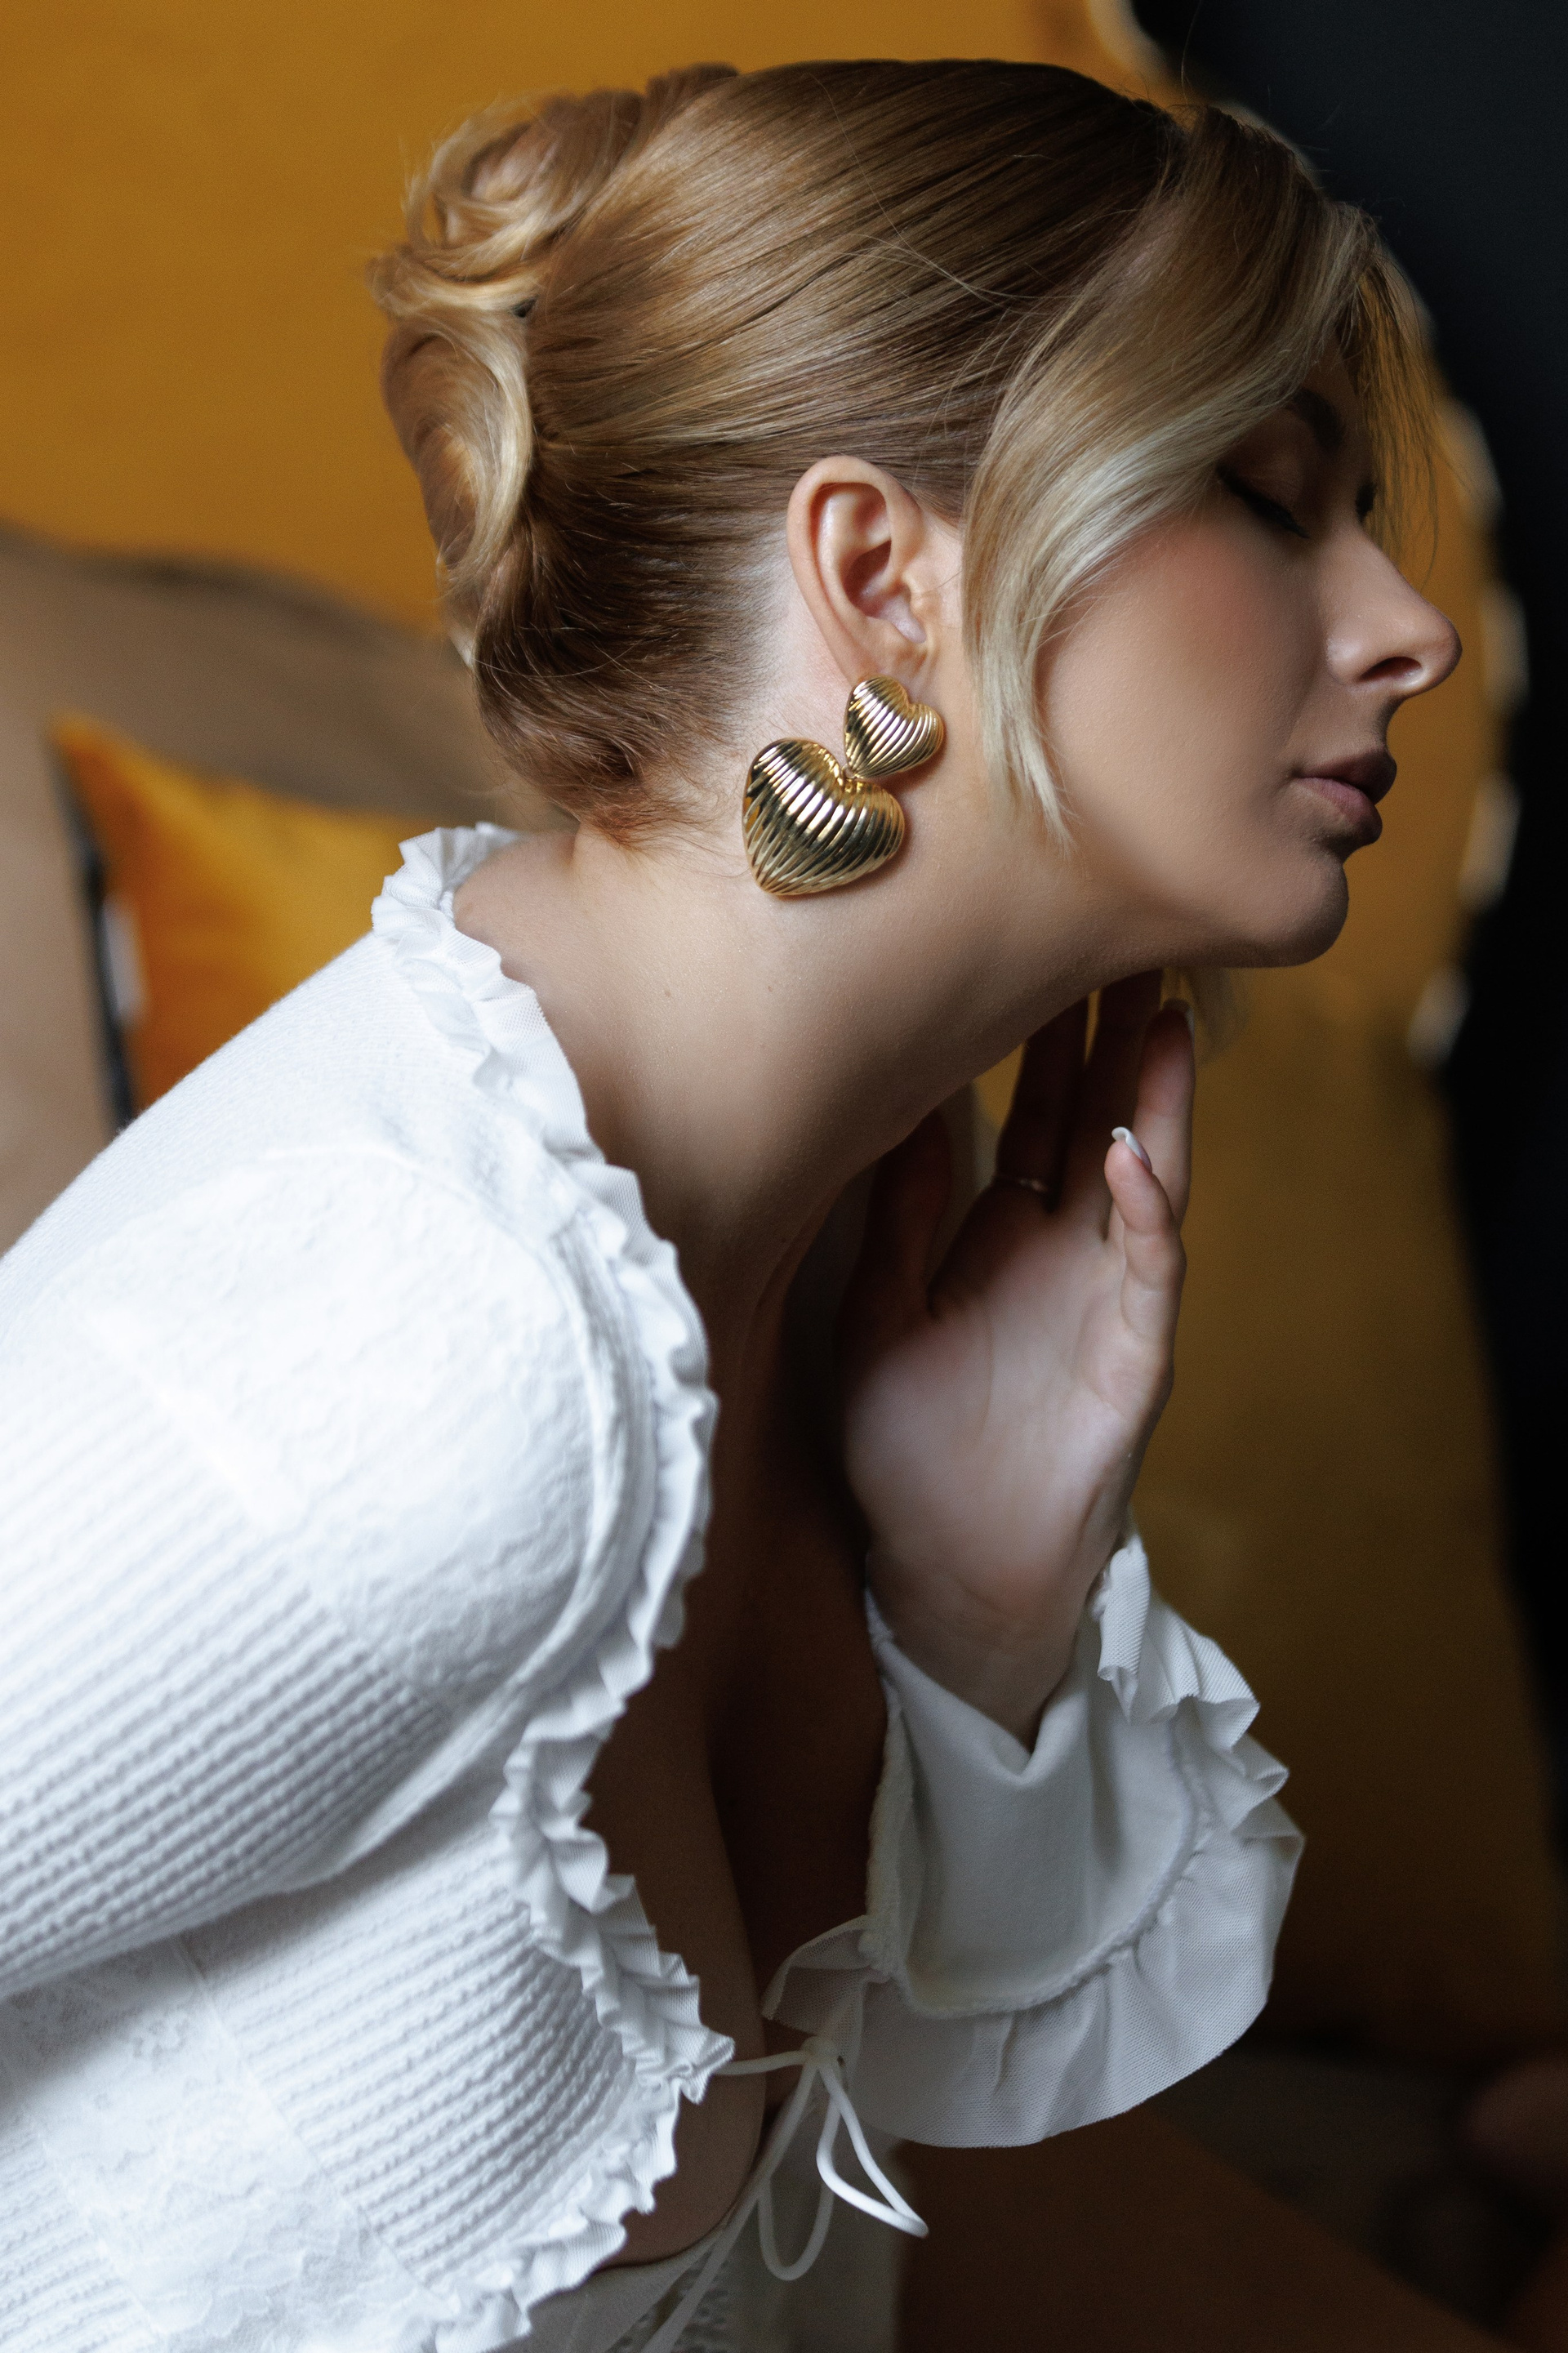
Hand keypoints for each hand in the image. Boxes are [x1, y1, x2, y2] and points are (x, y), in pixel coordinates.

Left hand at [838, 974, 1193, 1742]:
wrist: (946, 1577)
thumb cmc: (909, 1451)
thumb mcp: (875, 1312)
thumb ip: (894, 1217)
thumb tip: (893, 1111)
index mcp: (999, 1236)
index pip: (1030, 1113)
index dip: (1036, 1036)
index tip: (1031, 945)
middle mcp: (1060, 1254)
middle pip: (1093, 1121)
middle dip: (1106, 1036)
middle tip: (1118, 936)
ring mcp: (1104, 1301)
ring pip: (1139, 1178)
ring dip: (1151, 1100)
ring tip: (1161, 1014)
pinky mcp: (1129, 1361)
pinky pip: (1147, 1275)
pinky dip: (1144, 1215)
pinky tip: (1133, 1156)